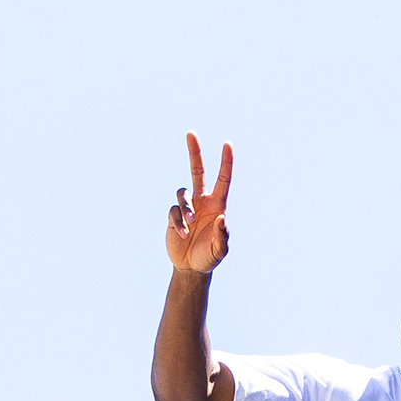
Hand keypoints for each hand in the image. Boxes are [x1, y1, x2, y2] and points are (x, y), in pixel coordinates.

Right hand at [165, 134, 233, 273]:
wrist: (191, 267)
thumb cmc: (210, 256)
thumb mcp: (221, 250)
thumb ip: (223, 236)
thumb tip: (222, 219)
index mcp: (217, 205)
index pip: (223, 179)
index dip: (226, 162)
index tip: (227, 144)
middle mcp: (202, 201)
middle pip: (197, 171)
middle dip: (194, 152)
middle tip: (191, 133)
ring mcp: (187, 207)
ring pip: (183, 194)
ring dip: (186, 208)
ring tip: (189, 225)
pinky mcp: (173, 216)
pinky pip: (173, 211)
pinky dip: (177, 221)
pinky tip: (182, 234)